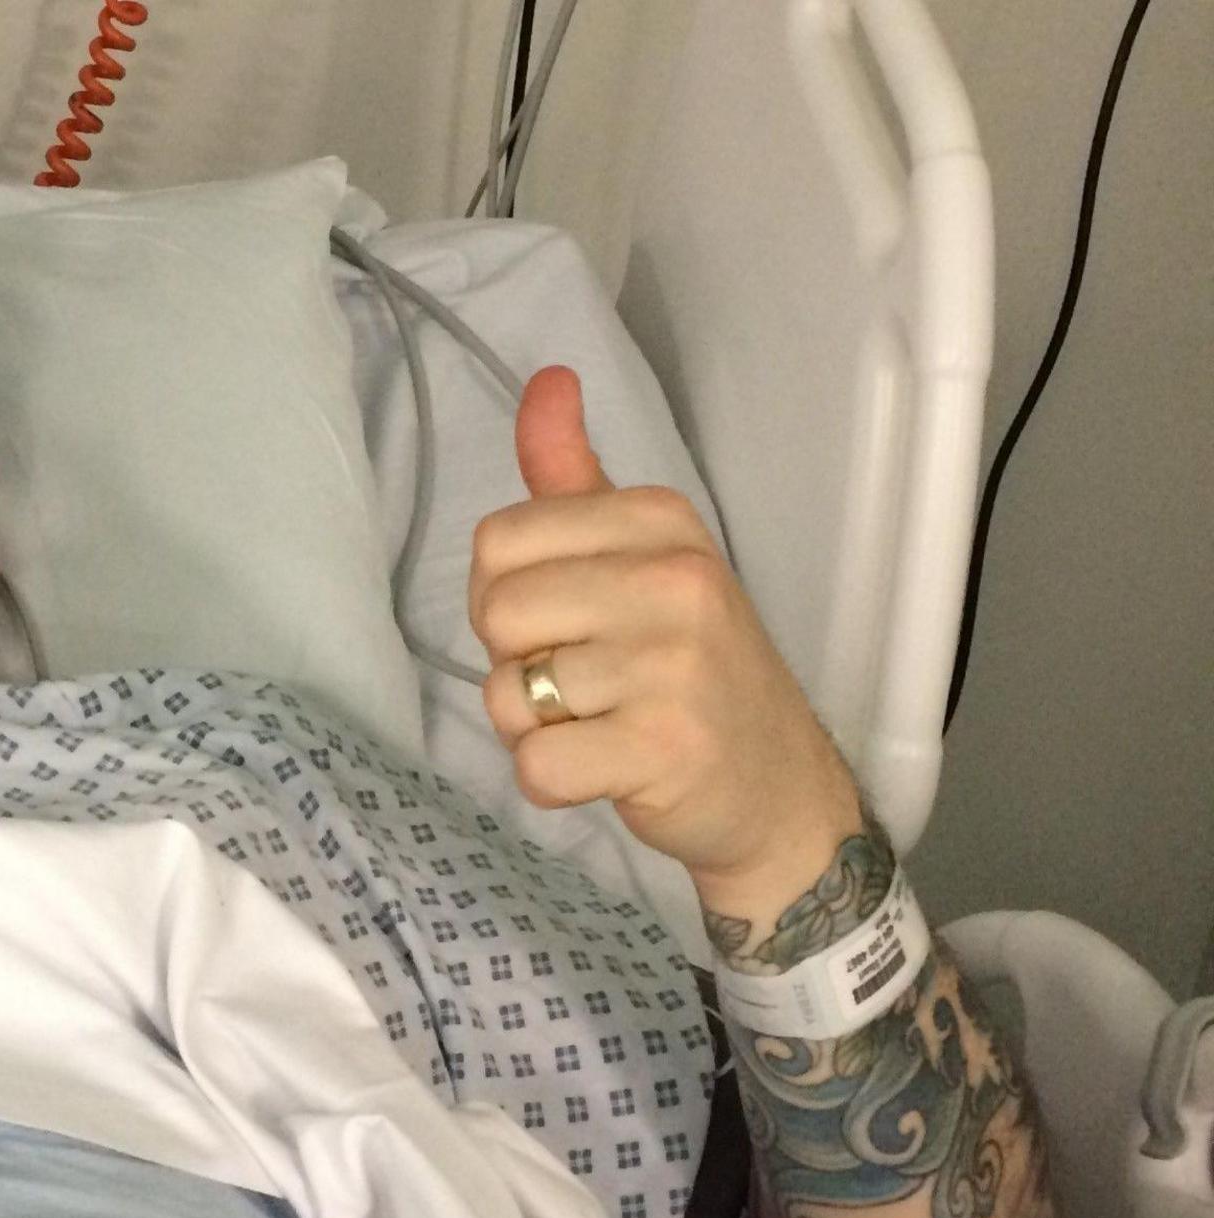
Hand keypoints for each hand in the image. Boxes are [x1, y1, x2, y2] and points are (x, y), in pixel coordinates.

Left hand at [469, 367, 860, 900]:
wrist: (776, 784)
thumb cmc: (688, 665)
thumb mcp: (642, 554)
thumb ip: (574, 475)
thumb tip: (546, 379)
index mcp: (660, 520)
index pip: (498, 542)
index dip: (509, 595)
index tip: (567, 621)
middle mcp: (674, 580)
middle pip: (496, 613)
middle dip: (516, 661)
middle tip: (584, 681)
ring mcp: (673, 666)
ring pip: (509, 695)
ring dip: (536, 726)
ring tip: (602, 725)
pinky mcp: (664, 748)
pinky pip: (537, 764)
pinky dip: (553, 780)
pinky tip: (607, 768)